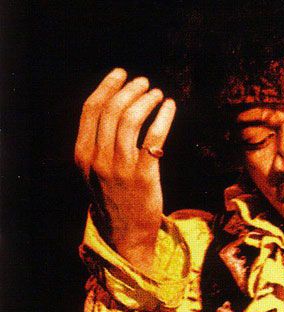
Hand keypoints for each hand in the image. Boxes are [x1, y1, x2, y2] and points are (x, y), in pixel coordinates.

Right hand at [74, 68, 175, 272]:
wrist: (127, 234)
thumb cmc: (115, 197)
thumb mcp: (96, 171)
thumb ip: (98, 143)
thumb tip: (116, 105)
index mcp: (83, 155)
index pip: (91, 110)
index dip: (107, 87)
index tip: (121, 74)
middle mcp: (99, 160)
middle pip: (112, 111)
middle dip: (129, 91)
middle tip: (145, 83)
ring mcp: (121, 169)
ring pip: (131, 121)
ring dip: (146, 101)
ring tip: (157, 95)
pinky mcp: (144, 177)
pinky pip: (154, 138)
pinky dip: (163, 118)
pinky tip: (169, 108)